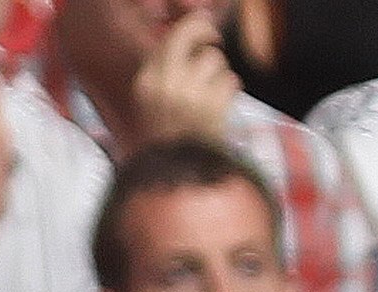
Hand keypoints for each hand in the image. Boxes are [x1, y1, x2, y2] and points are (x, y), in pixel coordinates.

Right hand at [129, 8, 239, 141]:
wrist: (174, 179)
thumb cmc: (166, 141)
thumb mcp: (151, 103)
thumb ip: (166, 68)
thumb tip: (193, 33)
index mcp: (146, 81)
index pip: (172, 36)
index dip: (194, 26)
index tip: (204, 28)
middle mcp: (165, 83)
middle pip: (193, 33)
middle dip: (208, 34)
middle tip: (215, 41)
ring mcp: (190, 94)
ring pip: (215, 59)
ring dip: (218, 75)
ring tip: (210, 96)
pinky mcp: (212, 107)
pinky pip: (231, 81)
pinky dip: (229, 93)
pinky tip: (220, 108)